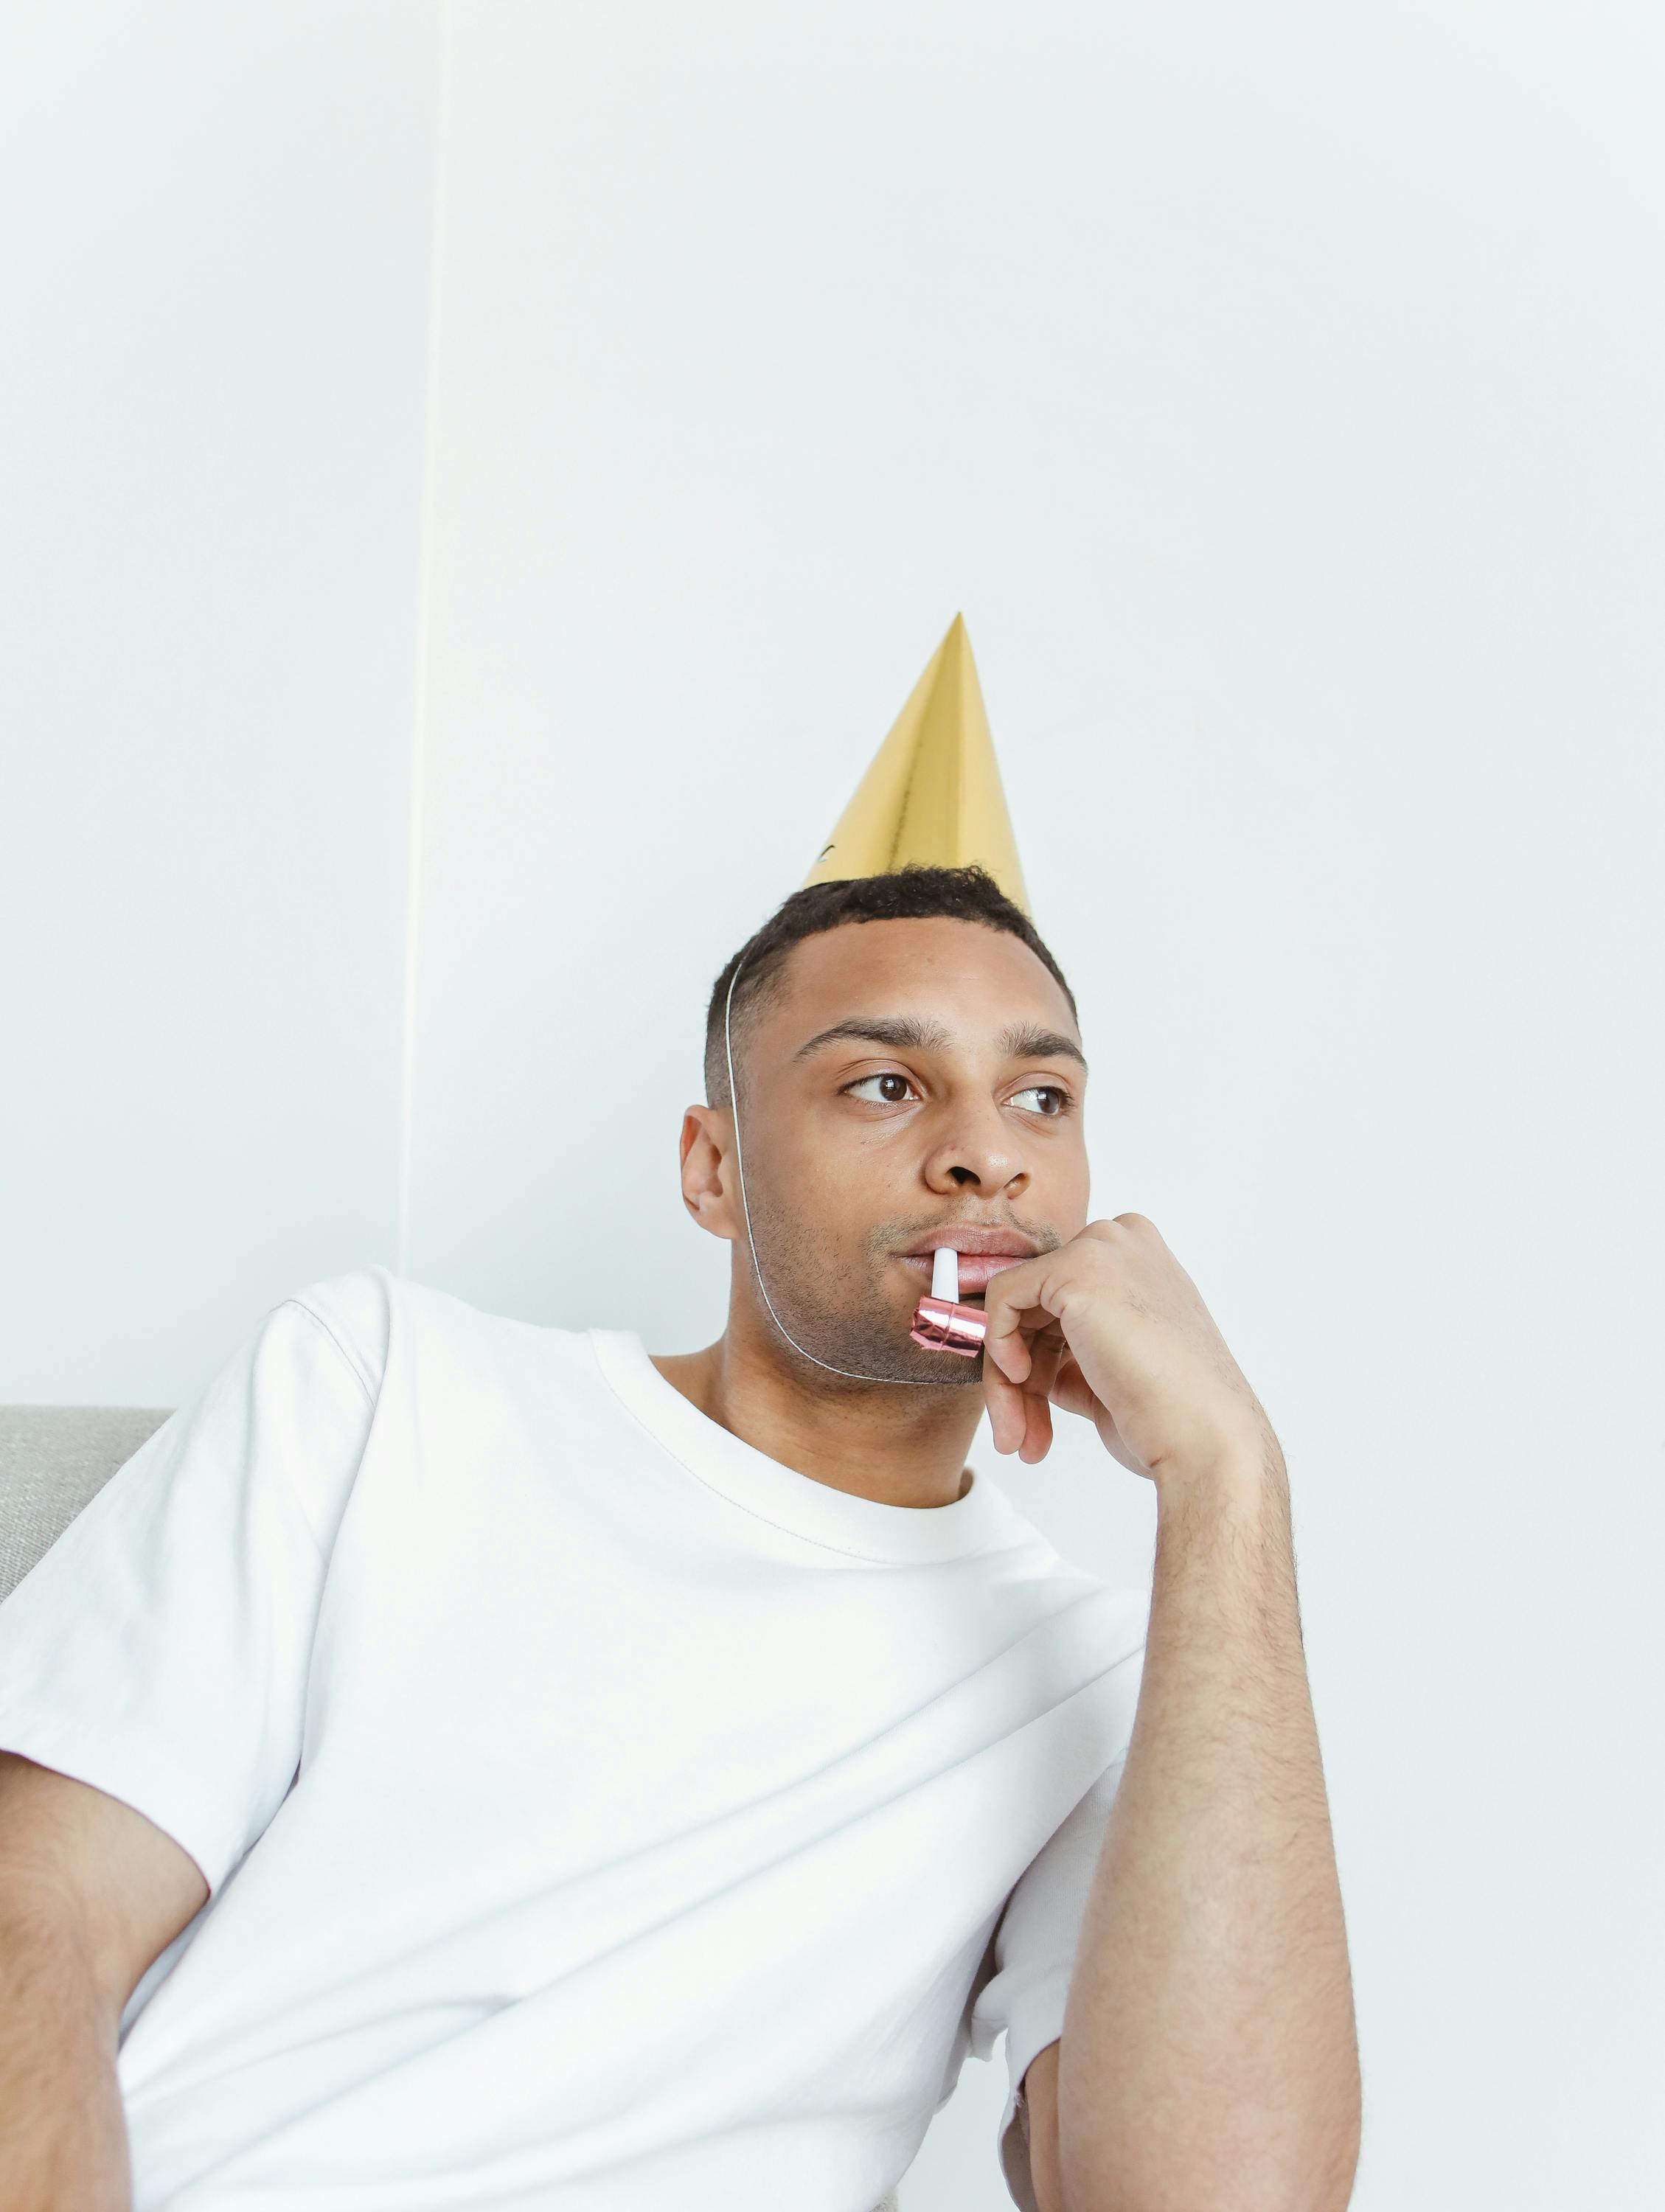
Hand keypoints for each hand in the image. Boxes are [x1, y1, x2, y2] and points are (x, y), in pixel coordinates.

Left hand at [980, 1215, 1280, 1485]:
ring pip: (1016, 1308)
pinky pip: (1003, 1297)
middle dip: (1022, 1378)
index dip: (1041, 1358)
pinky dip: (997, 1345)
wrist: (1202, 1438)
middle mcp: (1127, 1245)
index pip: (1064, 1304)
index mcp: (1144, 1266)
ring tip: (1017, 1438)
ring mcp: (1104, 1250)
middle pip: (1038, 1306)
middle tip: (1020, 1436)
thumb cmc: (1172, 1418)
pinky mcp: (1077, 1267)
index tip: (1034, 1408)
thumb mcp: (1110, 1374)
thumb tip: (1020, 1358)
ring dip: (1007, 1382)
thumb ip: (1070, 1355)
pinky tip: (1020, 1382)